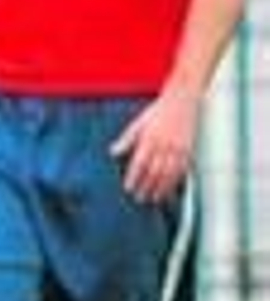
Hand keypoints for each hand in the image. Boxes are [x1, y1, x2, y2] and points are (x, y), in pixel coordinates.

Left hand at [110, 88, 199, 202]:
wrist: (182, 101)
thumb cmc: (157, 112)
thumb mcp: (138, 123)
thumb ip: (126, 139)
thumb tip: (113, 152)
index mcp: (150, 138)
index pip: (140, 163)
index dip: (134, 177)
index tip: (128, 188)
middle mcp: (164, 145)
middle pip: (154, 172)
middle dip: (146, 187)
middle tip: (140, 199)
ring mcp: (178, 148)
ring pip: (169, 174)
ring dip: (161, 189)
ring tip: (154, 199)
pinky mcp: (188, 150)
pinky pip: (182, 170)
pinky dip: (175, 182)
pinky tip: (170, 190)